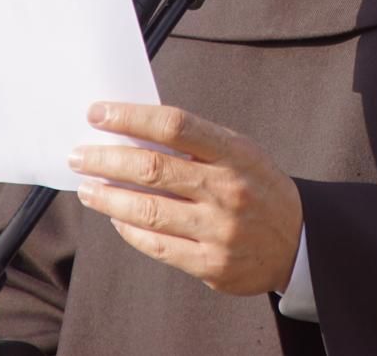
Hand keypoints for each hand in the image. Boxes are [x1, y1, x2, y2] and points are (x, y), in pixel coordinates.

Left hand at [68, 102, 302, 295]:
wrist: (297, 242)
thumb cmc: (256, 187)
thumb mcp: (239, 152)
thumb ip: (195, 143)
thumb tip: (132, 131)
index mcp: (234, 152)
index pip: (175, 126)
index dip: (131, 117)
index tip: (98, 113)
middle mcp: (227, 189)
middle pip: (153, 169)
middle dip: (107, 160)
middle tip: (79, 156)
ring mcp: (219, 229)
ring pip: (148, 210)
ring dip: (108, 197)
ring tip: (86, 188)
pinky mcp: (211, 264)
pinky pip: (157, 245)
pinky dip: (130, 229)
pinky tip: (115, 217)